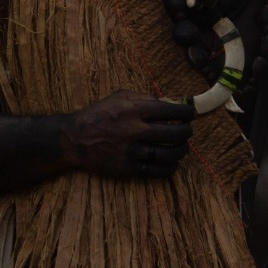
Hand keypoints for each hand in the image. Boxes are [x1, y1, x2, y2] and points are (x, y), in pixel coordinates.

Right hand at [63, 90, 195, 177]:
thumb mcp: (120, 97)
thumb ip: (145, 98)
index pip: (170, 110)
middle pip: (173, 133)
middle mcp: (134, 130)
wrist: (76, 138)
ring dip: (181, 150)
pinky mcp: (128, 168)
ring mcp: (131, 151)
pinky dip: (169, 168)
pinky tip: (172, 163)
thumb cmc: (100, 114)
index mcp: (134, 110)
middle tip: (188, 130)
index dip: (186, 113)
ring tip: (182, 147)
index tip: (191, 114)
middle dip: (187, 132)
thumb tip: (169, 103)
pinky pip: (156, 171)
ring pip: (168, 154)